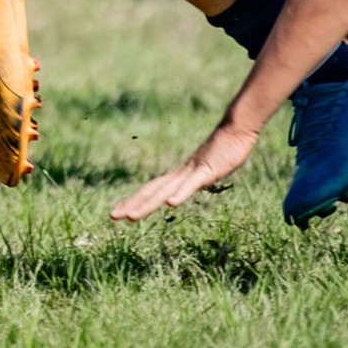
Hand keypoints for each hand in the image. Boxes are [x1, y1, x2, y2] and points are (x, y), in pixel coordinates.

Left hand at [110, 121, 257, 220]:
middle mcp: (179, 174)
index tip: (118, 213)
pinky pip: (190, 185)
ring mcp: (191, 172)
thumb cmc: (222, 151)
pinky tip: (170, 204)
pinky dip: (179, 194)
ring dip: (147, 204)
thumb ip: (193, 179)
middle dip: (131, 204)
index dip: (134, 201)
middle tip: (112, 216)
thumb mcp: (204, 171)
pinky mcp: (205, 171)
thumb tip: (186, 187)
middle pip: (150, 191)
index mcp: (178, 176)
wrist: (235, 130)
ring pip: (164, 191)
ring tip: (130, 217)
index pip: (150, 190)